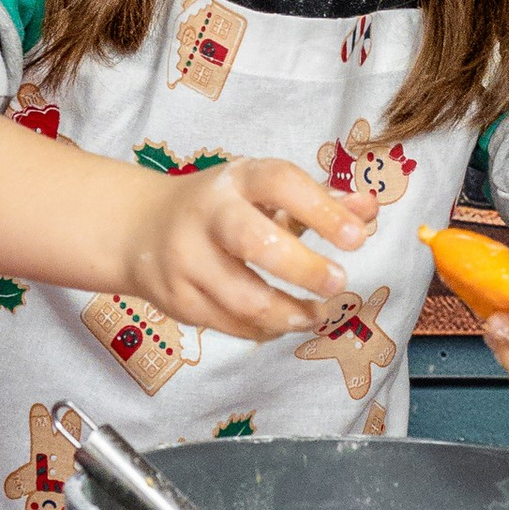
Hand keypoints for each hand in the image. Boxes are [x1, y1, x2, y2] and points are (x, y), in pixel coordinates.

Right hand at [117, 152, 368, 340]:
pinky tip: (284, 323)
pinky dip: (266, 328)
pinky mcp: (178, 301)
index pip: (280, 184)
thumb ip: (318, 201)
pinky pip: (231, 324)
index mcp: (235, 181)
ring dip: (290, 313)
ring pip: (245, 298)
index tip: (357, 236)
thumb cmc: (220, 209)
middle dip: (303, 268)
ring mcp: (187, 261)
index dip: (322, 209)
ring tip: (318, 315)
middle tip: (339, 284)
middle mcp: (207, 216)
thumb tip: (370, 209)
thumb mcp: (262, 194)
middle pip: (255, 243)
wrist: (139, 230)